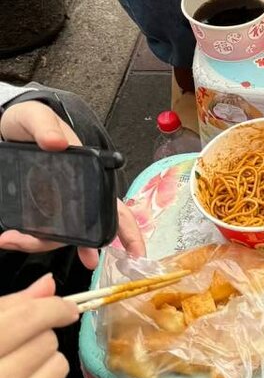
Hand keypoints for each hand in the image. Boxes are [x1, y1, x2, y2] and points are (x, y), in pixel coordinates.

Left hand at [0, 100, 145, 265]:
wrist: (8, 127)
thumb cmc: (31, 121)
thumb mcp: (37, 117)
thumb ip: (46, 127)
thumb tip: (57, 142)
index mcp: (89, 173)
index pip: (114, 205)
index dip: (128, 230)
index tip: (136, 252)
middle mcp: (77, 194)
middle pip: (88, 229)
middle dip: (81, 246)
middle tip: (83, 260)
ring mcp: (56, 203)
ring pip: (59, 234)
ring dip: (40, 243)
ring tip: (11, 239)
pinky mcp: (36, 208)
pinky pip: (38, 231)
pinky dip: (28, 239)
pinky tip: (12, 238)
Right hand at [0, 276, 75, 377]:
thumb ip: (8, 309)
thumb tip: (48, 286)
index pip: (26, 318)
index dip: (52, 307)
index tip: (65, 307)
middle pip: (46, 340)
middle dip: (37, 339)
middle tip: (16, 349)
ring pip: (59, 364)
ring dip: (44, 363)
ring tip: (17, 371)